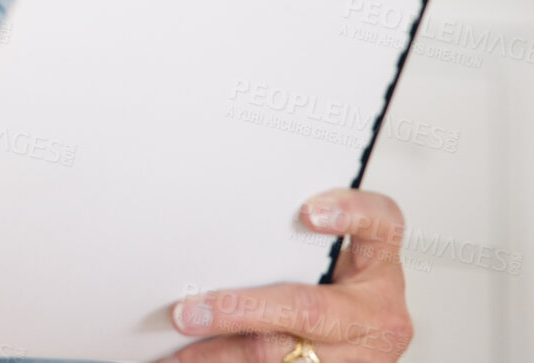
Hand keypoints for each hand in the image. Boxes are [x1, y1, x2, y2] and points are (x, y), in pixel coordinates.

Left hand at [158, 188, 412, 362]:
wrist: (352, 348)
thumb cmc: (329, 291)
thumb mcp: (324, 263)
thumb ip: (289, 245)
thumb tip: (215, 236)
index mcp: (378, 266)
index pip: (382, 227)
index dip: (351, 215)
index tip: (308, 213)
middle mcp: (378, 313)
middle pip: (309, 308)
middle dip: (242, 312)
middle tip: (188, 313)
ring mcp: (364, 355)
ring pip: (286, 355)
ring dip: (225, 354)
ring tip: (178, 351)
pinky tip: (196, 361)